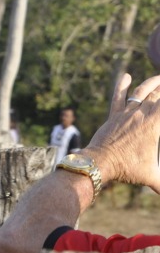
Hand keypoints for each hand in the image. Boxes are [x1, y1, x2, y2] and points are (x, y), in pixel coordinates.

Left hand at [82, 74, 159, 190]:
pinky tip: (126, 76)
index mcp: (155, 124)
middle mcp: (142, 114)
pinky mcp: (113, 115)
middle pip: (159, 93)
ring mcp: (127, 113)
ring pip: (142, 91)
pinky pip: (118, 97)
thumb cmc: (126, 170)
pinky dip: (122, 85)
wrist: (99, 164)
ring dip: (152, 82)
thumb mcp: (152, 176)